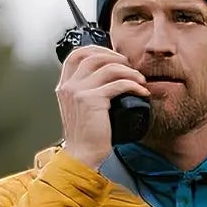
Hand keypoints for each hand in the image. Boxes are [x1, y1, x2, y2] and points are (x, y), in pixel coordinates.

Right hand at [57, 45, 148, 164]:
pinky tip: (142, 92)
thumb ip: (87, 92)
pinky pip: (118, 84)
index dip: (97, 50)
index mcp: (64, 87)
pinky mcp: (92, 100)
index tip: (114, 56)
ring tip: (140, 80)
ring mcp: (78, 92)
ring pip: (108, 68)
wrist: (83, 156)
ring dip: (129, 71)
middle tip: (131, 67)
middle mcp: (69, 86)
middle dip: (116, 58)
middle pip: (94, 56)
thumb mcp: (82, 110)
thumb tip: (108, 78)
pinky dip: (134, 85)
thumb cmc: (87, 137)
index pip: (77, 55)